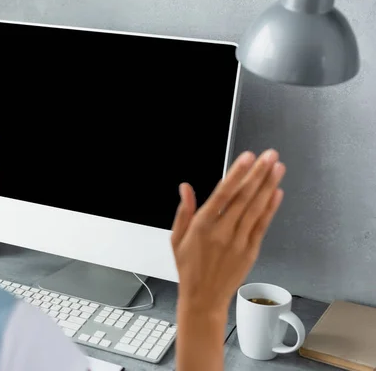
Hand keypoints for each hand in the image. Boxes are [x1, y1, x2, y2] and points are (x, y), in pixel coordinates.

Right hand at [172, 150, 284, 313]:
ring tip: (277, 168)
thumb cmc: (189, 269)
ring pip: (256, 208)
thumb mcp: (176, 238)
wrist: (203, 298)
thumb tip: (185, 188)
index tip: (247, 158)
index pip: (223, 193)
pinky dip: (270, 208)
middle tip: (269, 156)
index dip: (237, 173)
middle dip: (258, 173)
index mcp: (202, 226)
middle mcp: (222, 231)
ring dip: (268, 186)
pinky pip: (262, 225)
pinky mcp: (250, 250)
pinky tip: (277, 194)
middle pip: (244, 197)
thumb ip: (184, 211)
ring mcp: (238, 241)